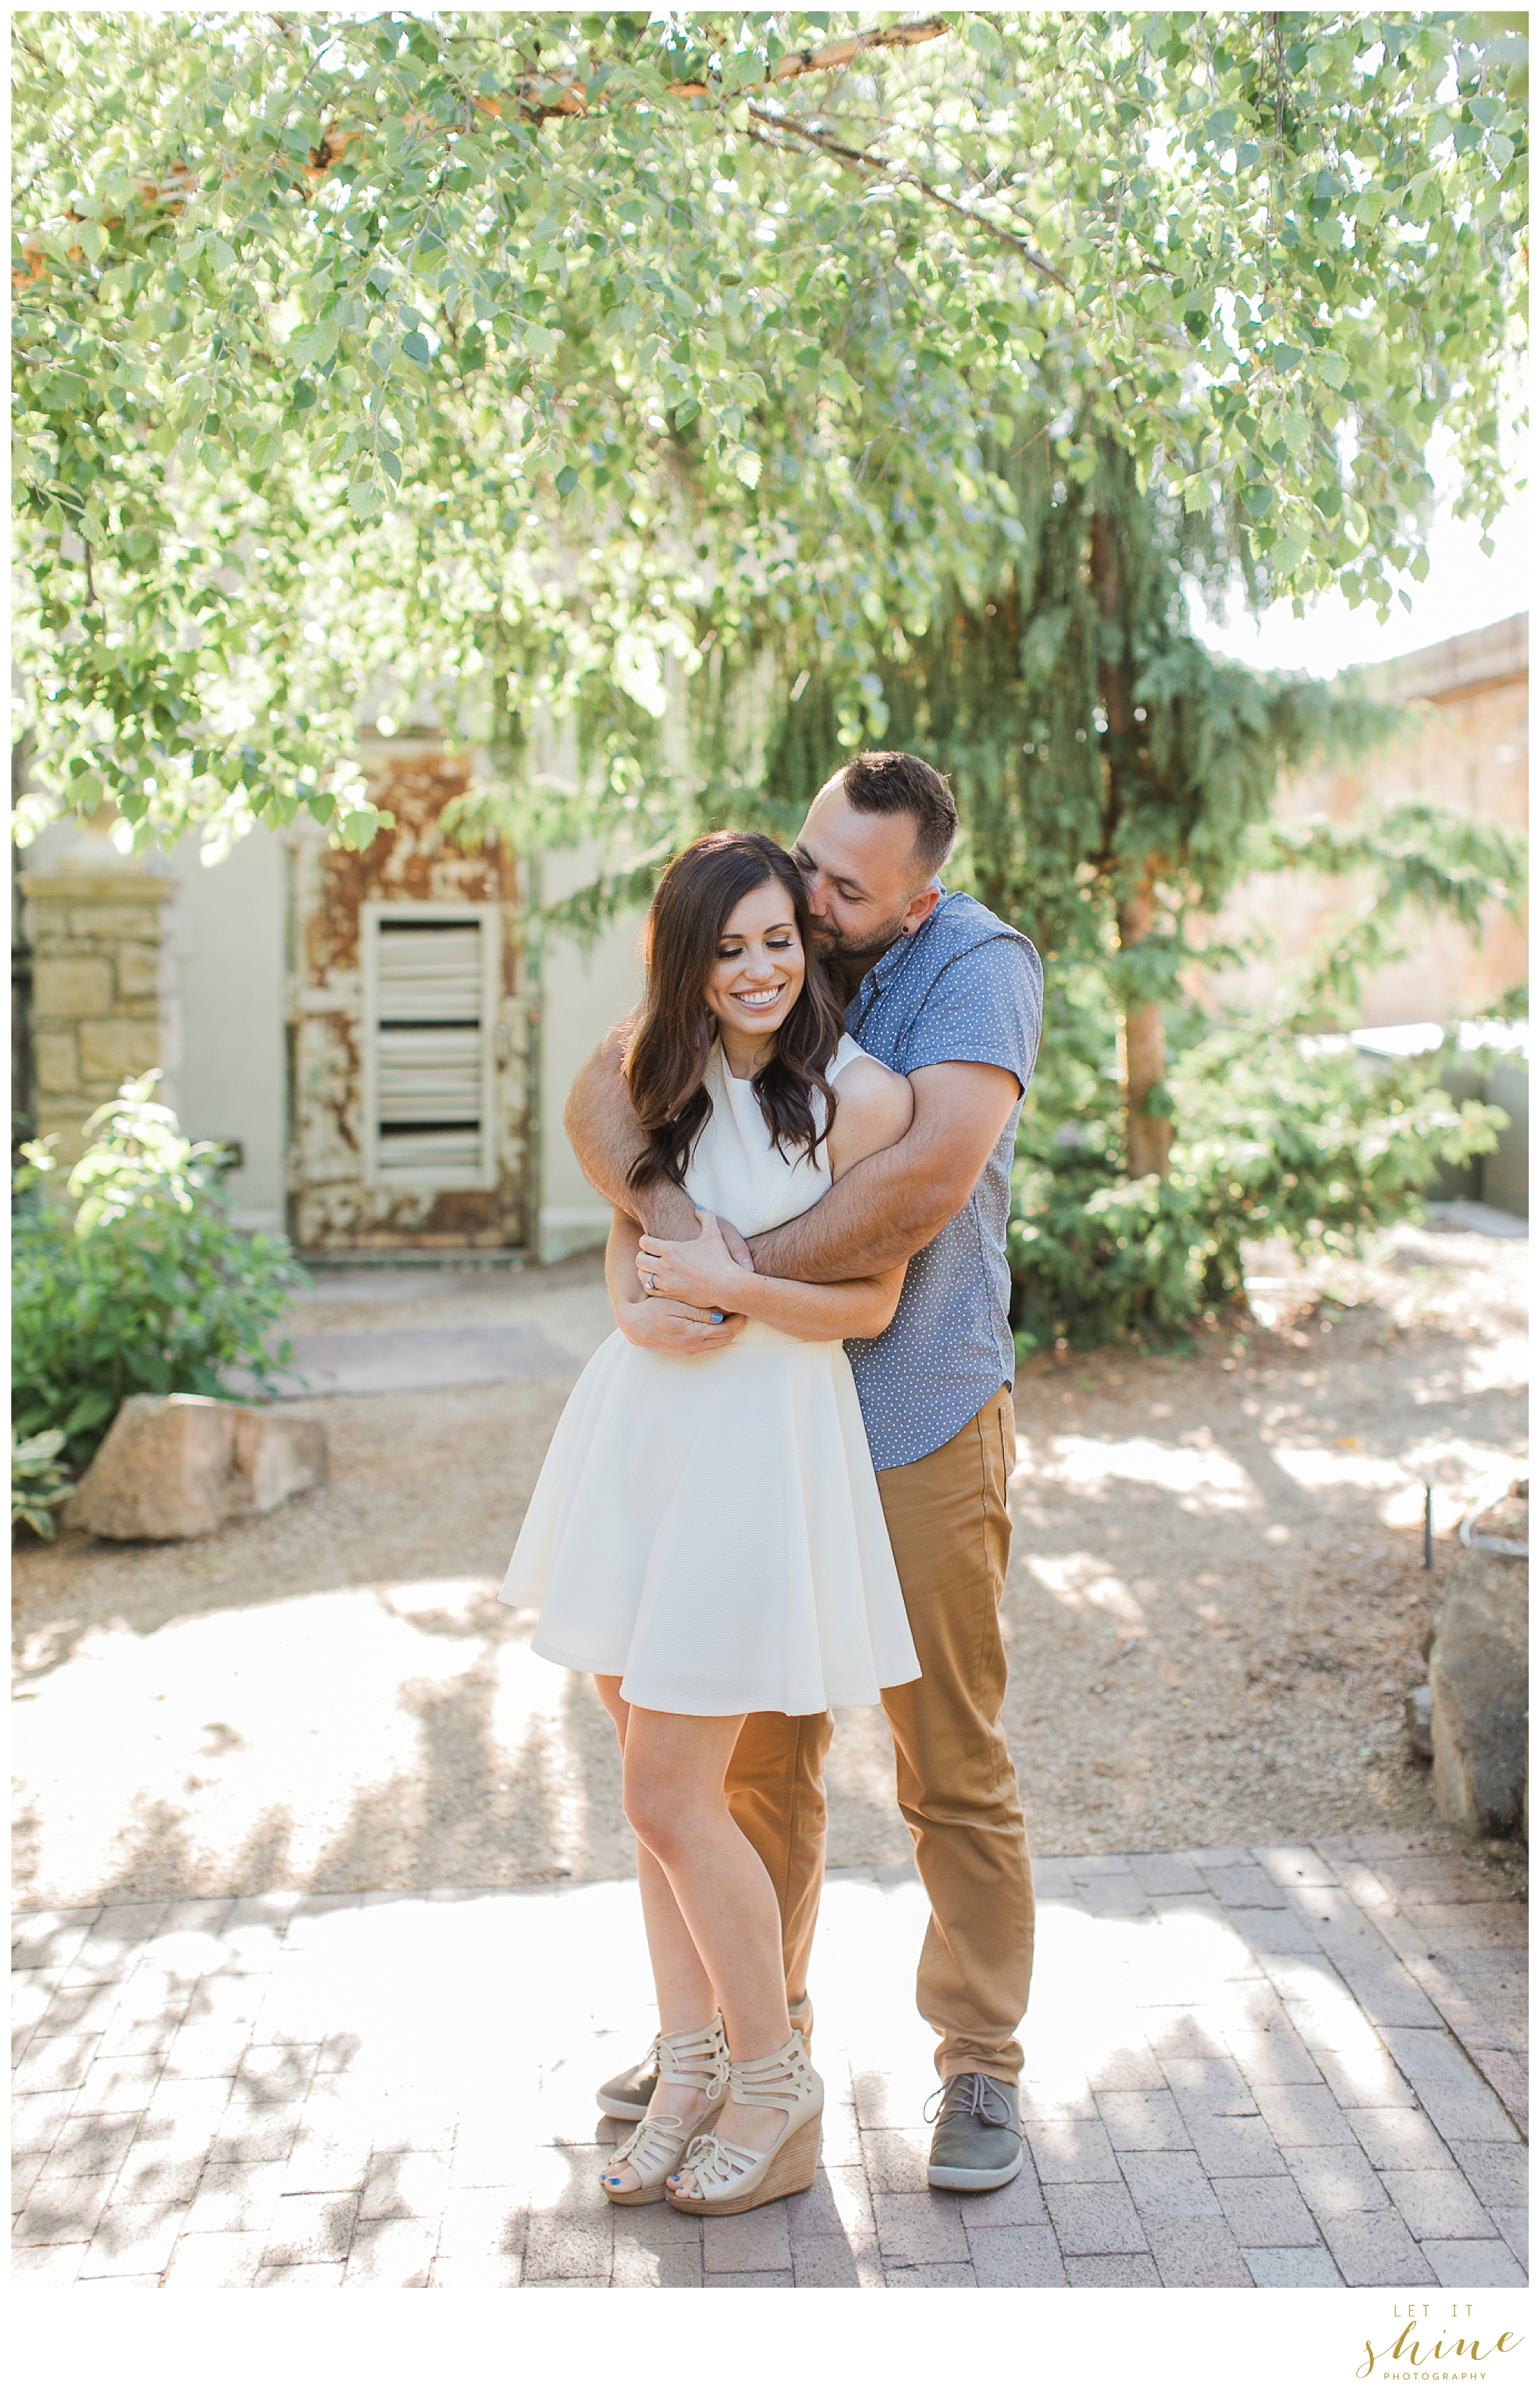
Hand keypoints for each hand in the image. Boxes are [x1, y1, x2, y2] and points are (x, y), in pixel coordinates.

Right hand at [617, 1291, 747, 1355]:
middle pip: (728, 1338)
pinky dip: (719, 1333)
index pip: (727, 1330)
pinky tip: (719, 1321)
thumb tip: (721, 1317)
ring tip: (733, 1313)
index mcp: (694, 1334)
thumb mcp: (675, 1306)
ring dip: (730, 1329)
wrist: (636, 1326)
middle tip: (742, 1308)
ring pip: (721, 1342)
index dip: (739, 1318)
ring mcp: (692, 1349)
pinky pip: (711, 1344)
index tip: (742, 1305)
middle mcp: (695, 1345)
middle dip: (738, 1324)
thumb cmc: (653, 1310)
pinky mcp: (688, 1349)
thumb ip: (698, 1312)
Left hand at [637, 1210, 751, 1311]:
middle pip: (640, 1259)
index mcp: (671, 1250)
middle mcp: (665, 1267)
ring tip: (653, 1267)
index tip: (651, 1240)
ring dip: (645, 1270)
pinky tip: (658, 1281)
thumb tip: (699, 1209)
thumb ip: (706, 1218)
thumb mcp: (714, 1235)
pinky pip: (649, 1289)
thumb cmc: (721, 1261)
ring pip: (642, 1275)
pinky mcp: (670, 1295)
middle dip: (643, 1255)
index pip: (644, 1242)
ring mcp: (666, 1283)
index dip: (646, 1239)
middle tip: (650, 1254)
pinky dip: (649, 1284)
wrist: (727, 1286)